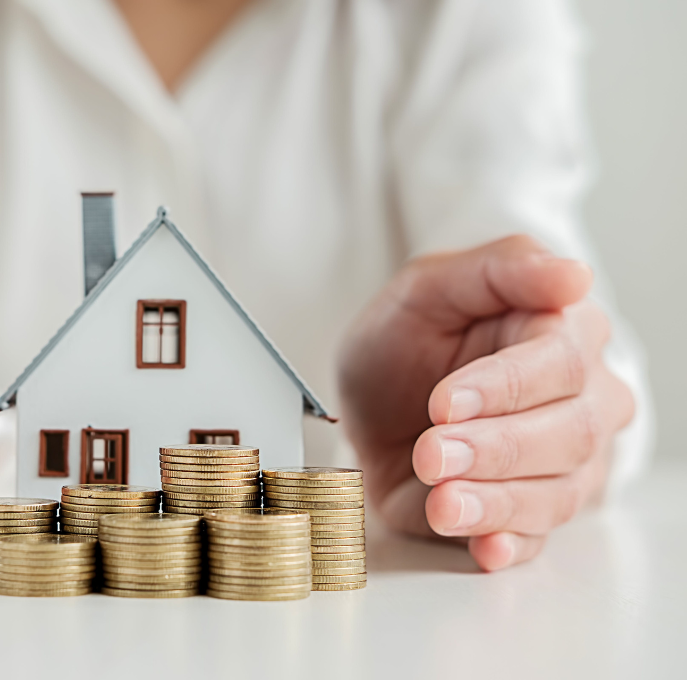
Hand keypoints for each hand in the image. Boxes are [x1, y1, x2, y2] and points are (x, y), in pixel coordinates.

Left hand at [338, 235, 633, 570]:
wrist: (372, 395)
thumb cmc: (410, 336)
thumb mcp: (429, 286)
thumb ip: (499, 268)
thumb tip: (573, 276)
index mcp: (564, 334)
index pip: (560, 364)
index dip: (504, 387)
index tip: (443, 401)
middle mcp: (580, 402)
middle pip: (570, 433)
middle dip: (496, 448)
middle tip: (431, 451)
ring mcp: (560, 463)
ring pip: (557, 492)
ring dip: (497, 501)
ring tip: (442, 500)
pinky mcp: (526, 512)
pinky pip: (535, 539)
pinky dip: (510, 545)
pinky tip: (485, 547)